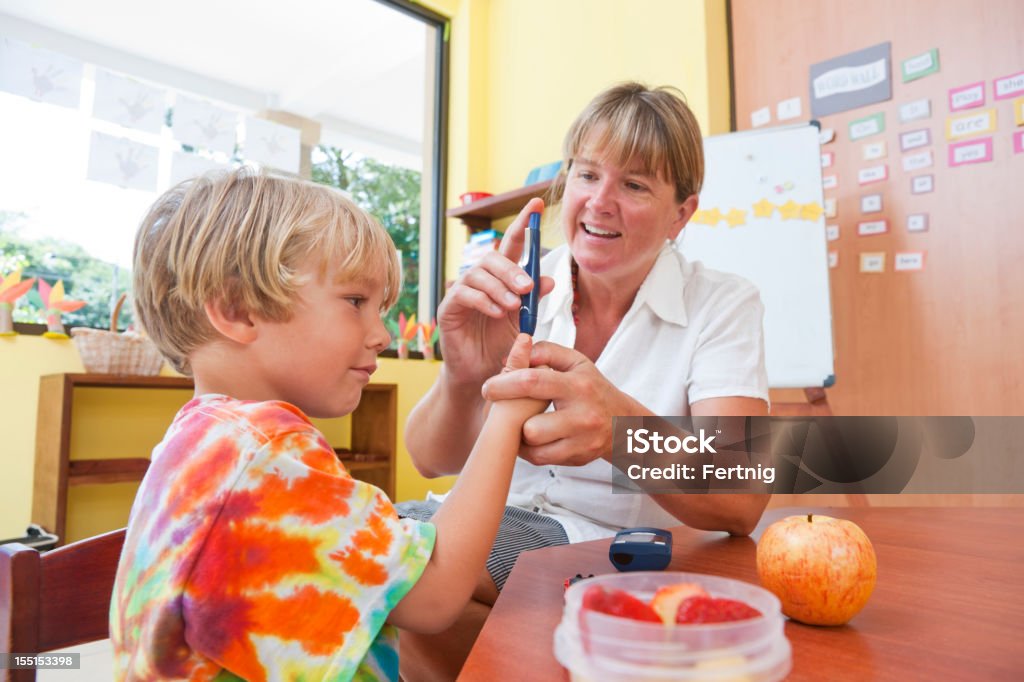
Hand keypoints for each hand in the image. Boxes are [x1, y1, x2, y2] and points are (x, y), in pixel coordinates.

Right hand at [437, 198, 553, 387]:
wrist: (481, 376)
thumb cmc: (502, 348)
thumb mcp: (525, 324)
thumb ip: (535, 301)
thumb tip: (550, 278)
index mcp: (502, 279)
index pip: (513, 245)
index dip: (524, 223)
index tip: (537, 203)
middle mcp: (481, 280)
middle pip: (494, 257)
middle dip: (512, 270)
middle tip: (527, 288)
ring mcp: (463, 292)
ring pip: (479, 273)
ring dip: (500, 287)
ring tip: (513, 305)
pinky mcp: (449, 308)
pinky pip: (464, 293)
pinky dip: (483, 300)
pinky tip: (497, 313)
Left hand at [481, 341, 642, 465]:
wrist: (624, 423)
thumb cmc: (592, 388)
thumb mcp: (576, 362)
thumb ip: (547, 351)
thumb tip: (520, 351)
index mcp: (578, 385)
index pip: (533, 382)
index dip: (504, 385)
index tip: (489, 388)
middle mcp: (582, 415)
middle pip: (529, 425)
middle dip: (512, 417)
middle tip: (506, 408)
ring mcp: (581, 440)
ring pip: (533, 443)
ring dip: (521, 434)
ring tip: (523, 422)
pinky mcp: (578, 457)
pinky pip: (539, 458)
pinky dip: (529, 448)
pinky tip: (532, 436)